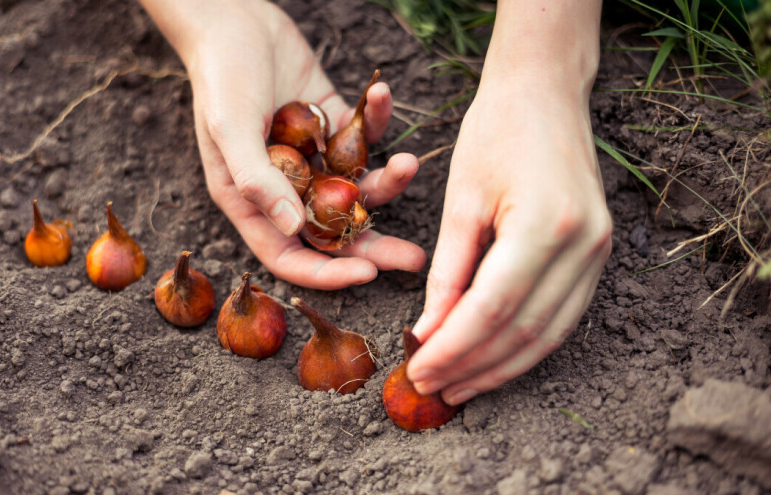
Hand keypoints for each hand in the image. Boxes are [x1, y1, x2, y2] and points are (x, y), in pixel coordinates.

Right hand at [140, 0, 424, 288]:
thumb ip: (257, 179)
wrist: (233, 17)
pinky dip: (375, 118)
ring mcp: (311, 156)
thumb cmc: (221, 74)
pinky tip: (380, 92)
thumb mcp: (230, 127)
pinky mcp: (331, 123)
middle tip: (416, 260)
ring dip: (387, 180)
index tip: (368, 275)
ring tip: (409, 163)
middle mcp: (284, 186)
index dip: (327, 272)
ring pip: (356, 186)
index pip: (290, 254)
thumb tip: (290, 228)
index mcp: (252, 200)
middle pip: (333, 231)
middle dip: (375, 246)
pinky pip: (362, 135)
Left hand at [405, 3, 609, 403]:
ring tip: (458, 387)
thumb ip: (447, 272)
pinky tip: (492, 360)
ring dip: (500, 367)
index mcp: (546, 225)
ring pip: (547, 335)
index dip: (452, 348)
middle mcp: (584, 246)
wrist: (545, 94)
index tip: (417, 370)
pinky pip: (561, 318)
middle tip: (431, 388)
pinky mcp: (598, 257)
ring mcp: (599, 254)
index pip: (492, 310)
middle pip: (522, 331)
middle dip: (473, 367)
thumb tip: (429, 333)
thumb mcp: (460, 200)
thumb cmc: (494, 133)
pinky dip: (524, 345)